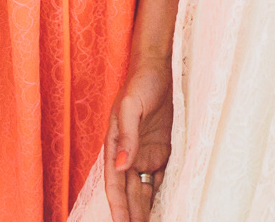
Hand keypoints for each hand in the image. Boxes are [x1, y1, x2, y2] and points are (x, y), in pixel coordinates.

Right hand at [102, 55, 172, 221]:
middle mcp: (127, 155)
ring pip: (142, 190)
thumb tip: (120, 166)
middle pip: (128, 193)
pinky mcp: (159, 151)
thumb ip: (127, 136)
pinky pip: (156, 179)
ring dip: (142, 210)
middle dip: (131, 214)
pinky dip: (155, 196)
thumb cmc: (140, 83)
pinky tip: (157, 210)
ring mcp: (143, 154)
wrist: (158, 69)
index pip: (115, 185)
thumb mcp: (132, 106)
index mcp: (115, 147)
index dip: (118, 207)